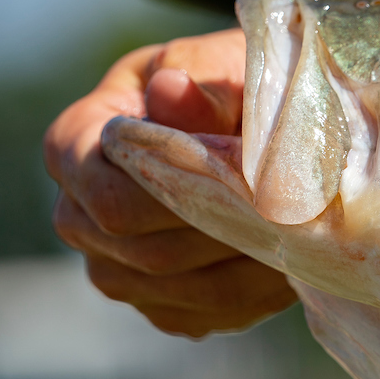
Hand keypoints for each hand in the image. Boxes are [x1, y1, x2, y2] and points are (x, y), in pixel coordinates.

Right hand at [44, 29, 296, 336]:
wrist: (241, 119)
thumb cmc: (224, 82)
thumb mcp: (220, 63)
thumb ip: (202, 84)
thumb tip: (171, 90)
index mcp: (74, 146)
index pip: (112, 200)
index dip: (182, 201)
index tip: (251, 182)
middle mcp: (78, 215)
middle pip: (149, 254)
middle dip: (228, 235)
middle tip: (297, 216)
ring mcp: (116, 269)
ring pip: (184, 291)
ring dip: (251, 270)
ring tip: (304, 239)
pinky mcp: (161, 303)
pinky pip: (206, 314)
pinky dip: (256, 296)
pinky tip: (290, 263)